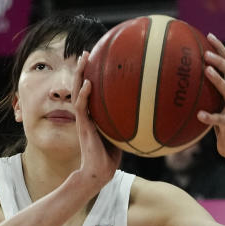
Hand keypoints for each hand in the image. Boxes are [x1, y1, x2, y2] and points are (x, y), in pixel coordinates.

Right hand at [71, 51, 121, 191]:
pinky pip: (81, 108)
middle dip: (82, 69)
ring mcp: (82, 120)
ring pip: (77, 92)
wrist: (98, 172)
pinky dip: (84, 95)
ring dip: (79, 75)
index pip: (90, 91)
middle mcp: (86, 114)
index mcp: (93, 115)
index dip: (91, 74)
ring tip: (83, 59)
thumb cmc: (111, 157)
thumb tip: (147, 109)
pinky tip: (88, 84)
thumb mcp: (121, 134)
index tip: (96, 59)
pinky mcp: (82, 127)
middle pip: (81, 86)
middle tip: (86, 52)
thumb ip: (127, 121)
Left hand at [198, 34, 224, 162]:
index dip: (221, 49)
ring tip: (206, 71)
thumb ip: (204, 94)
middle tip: (206, 52)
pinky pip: (220, 120)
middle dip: (221, 60)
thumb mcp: (214, 106)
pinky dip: (210, 117)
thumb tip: (180, 83)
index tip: (209, 35)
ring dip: (218, 80)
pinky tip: (199, 115)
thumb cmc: (221, 125)